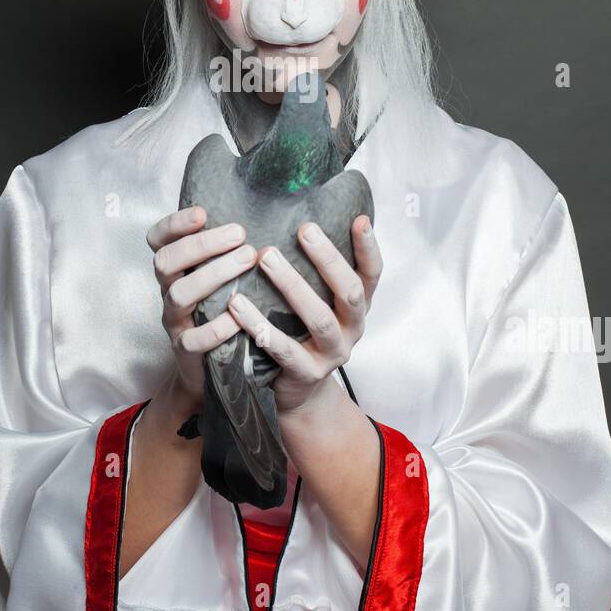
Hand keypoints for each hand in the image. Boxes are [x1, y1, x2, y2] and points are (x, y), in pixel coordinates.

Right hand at [146, 205, 256, 404]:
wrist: (209, 371)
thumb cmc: (221, 312)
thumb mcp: (219, 279)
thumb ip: (228, 252)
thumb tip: (263, 212)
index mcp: (175, 270)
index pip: (158, 240)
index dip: (174, 224)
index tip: (202, 212)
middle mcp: (169, 291)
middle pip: (166, 261)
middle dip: (201, 244)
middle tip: (239, 233)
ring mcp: (175, 322)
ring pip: (179, 295)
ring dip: (213, 274)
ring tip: (247, 260)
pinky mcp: (185, 352)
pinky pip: (193, 340)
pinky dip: (216, 327)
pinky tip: (238, 317)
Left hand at [226, 215, 381, 415]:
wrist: (298, 392)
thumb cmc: (303, 333)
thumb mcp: (318, 302)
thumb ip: (316, 272)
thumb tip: (300, 218)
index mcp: (357, 307)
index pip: (372, 274)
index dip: (369, 248)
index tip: (359, 219)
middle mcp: (352, 328)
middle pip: (350, 292)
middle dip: (328, 259)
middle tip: (304, 229)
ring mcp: (332, 353)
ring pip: (318, 318)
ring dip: (292, 285)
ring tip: (266, 258)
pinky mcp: (307, 373)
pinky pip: (283, 348)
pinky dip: (259, 325)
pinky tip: (238, 304)